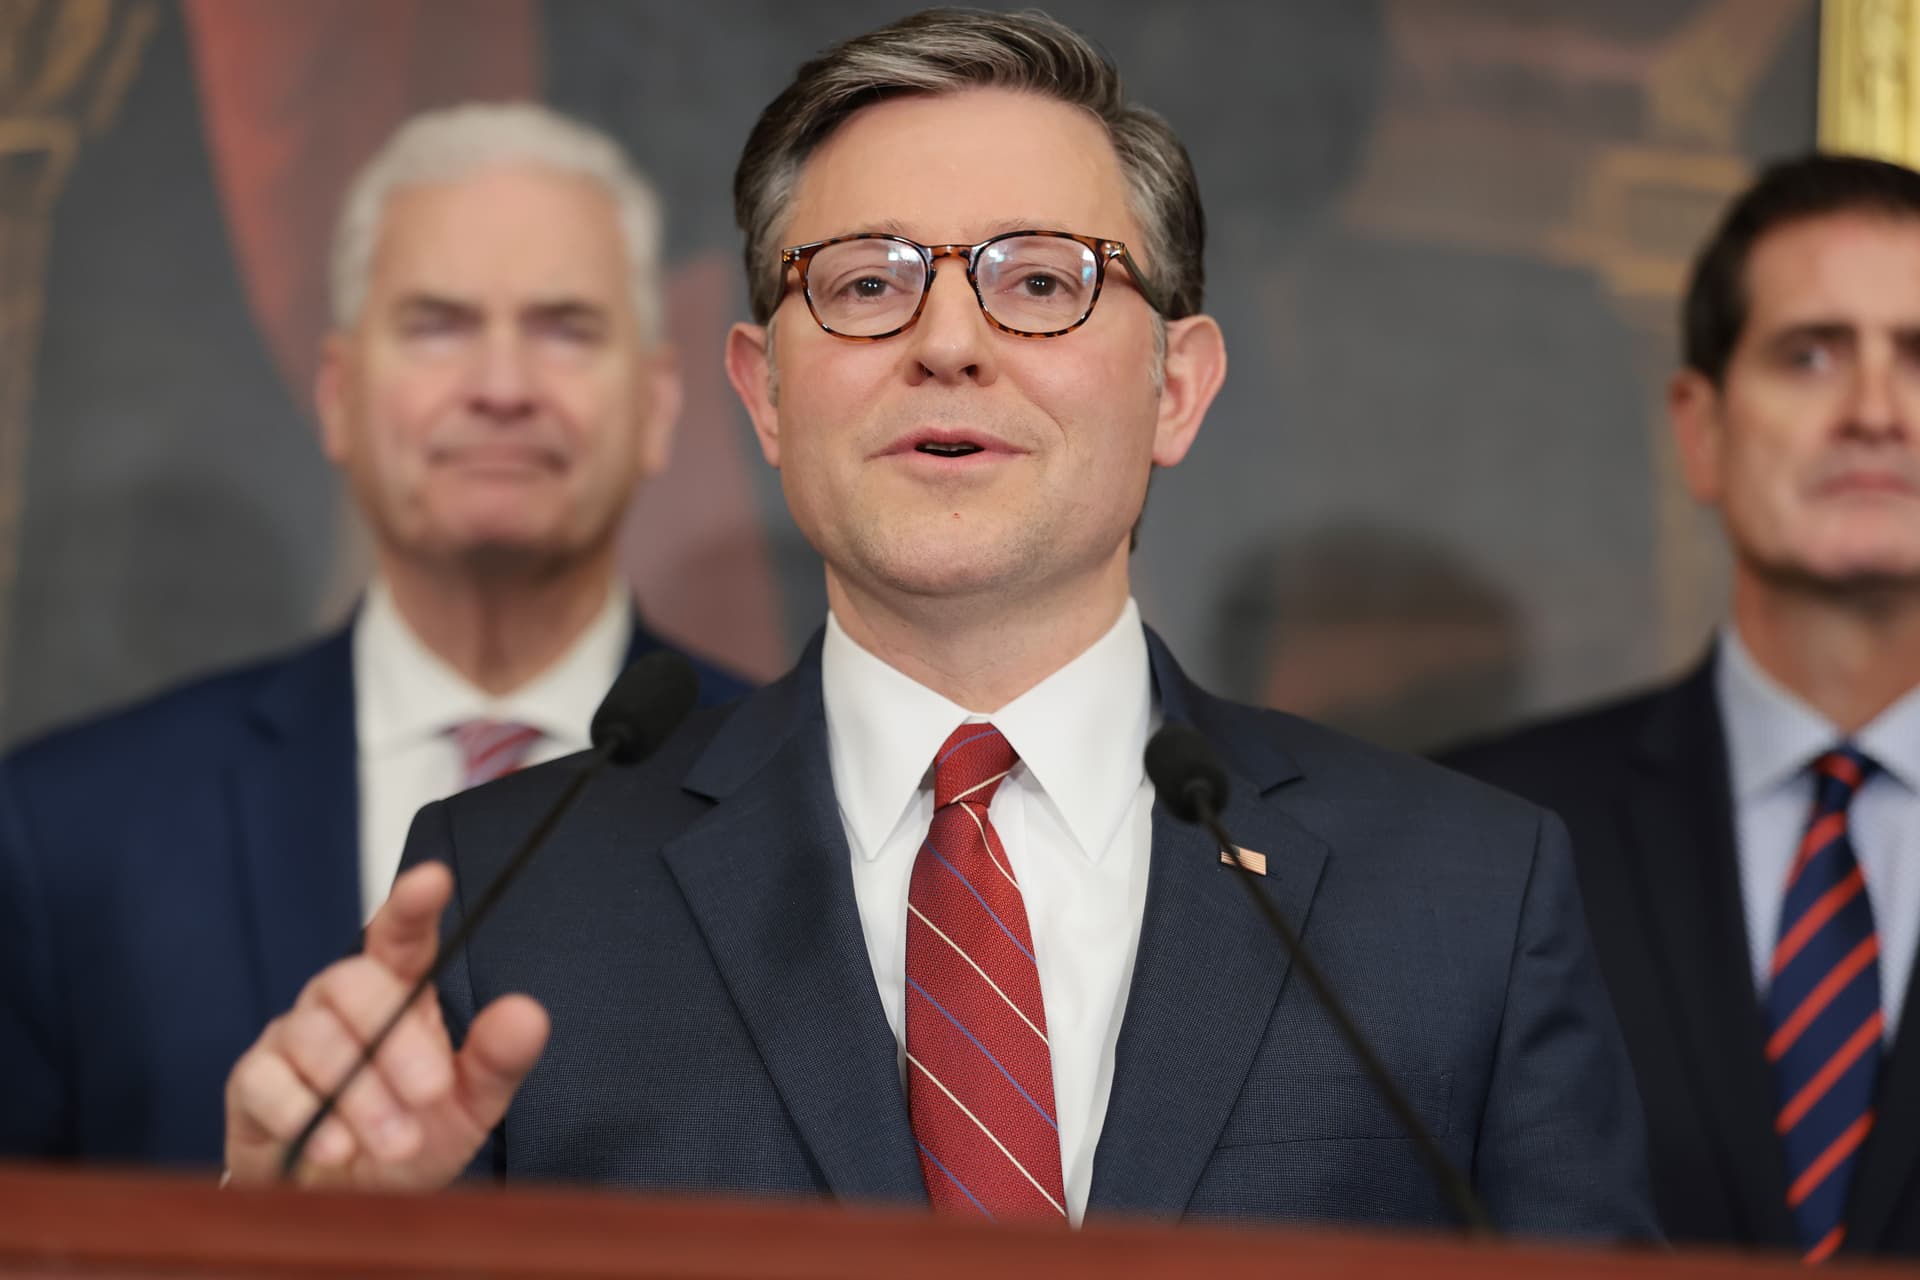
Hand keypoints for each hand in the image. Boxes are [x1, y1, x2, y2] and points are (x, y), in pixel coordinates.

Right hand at [223, 862, 548, 1187]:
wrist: (350, 1206)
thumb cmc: (410, 1138)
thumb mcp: (470, 1106)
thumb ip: (497, 1060)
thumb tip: (528, 1014)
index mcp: (400, 991)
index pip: (402, 936)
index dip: (412, 906)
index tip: (433, 879)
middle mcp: (340, 1002)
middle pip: (355, 984)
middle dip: (396, 1041)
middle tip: (430, 1093)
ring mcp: (291, 1037)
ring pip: (314, 1036)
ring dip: (358, 1092)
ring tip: (395, 1140)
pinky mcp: (252, 1081)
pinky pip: (264, 1079)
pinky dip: (301, 1112)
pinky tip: (336, 1147)